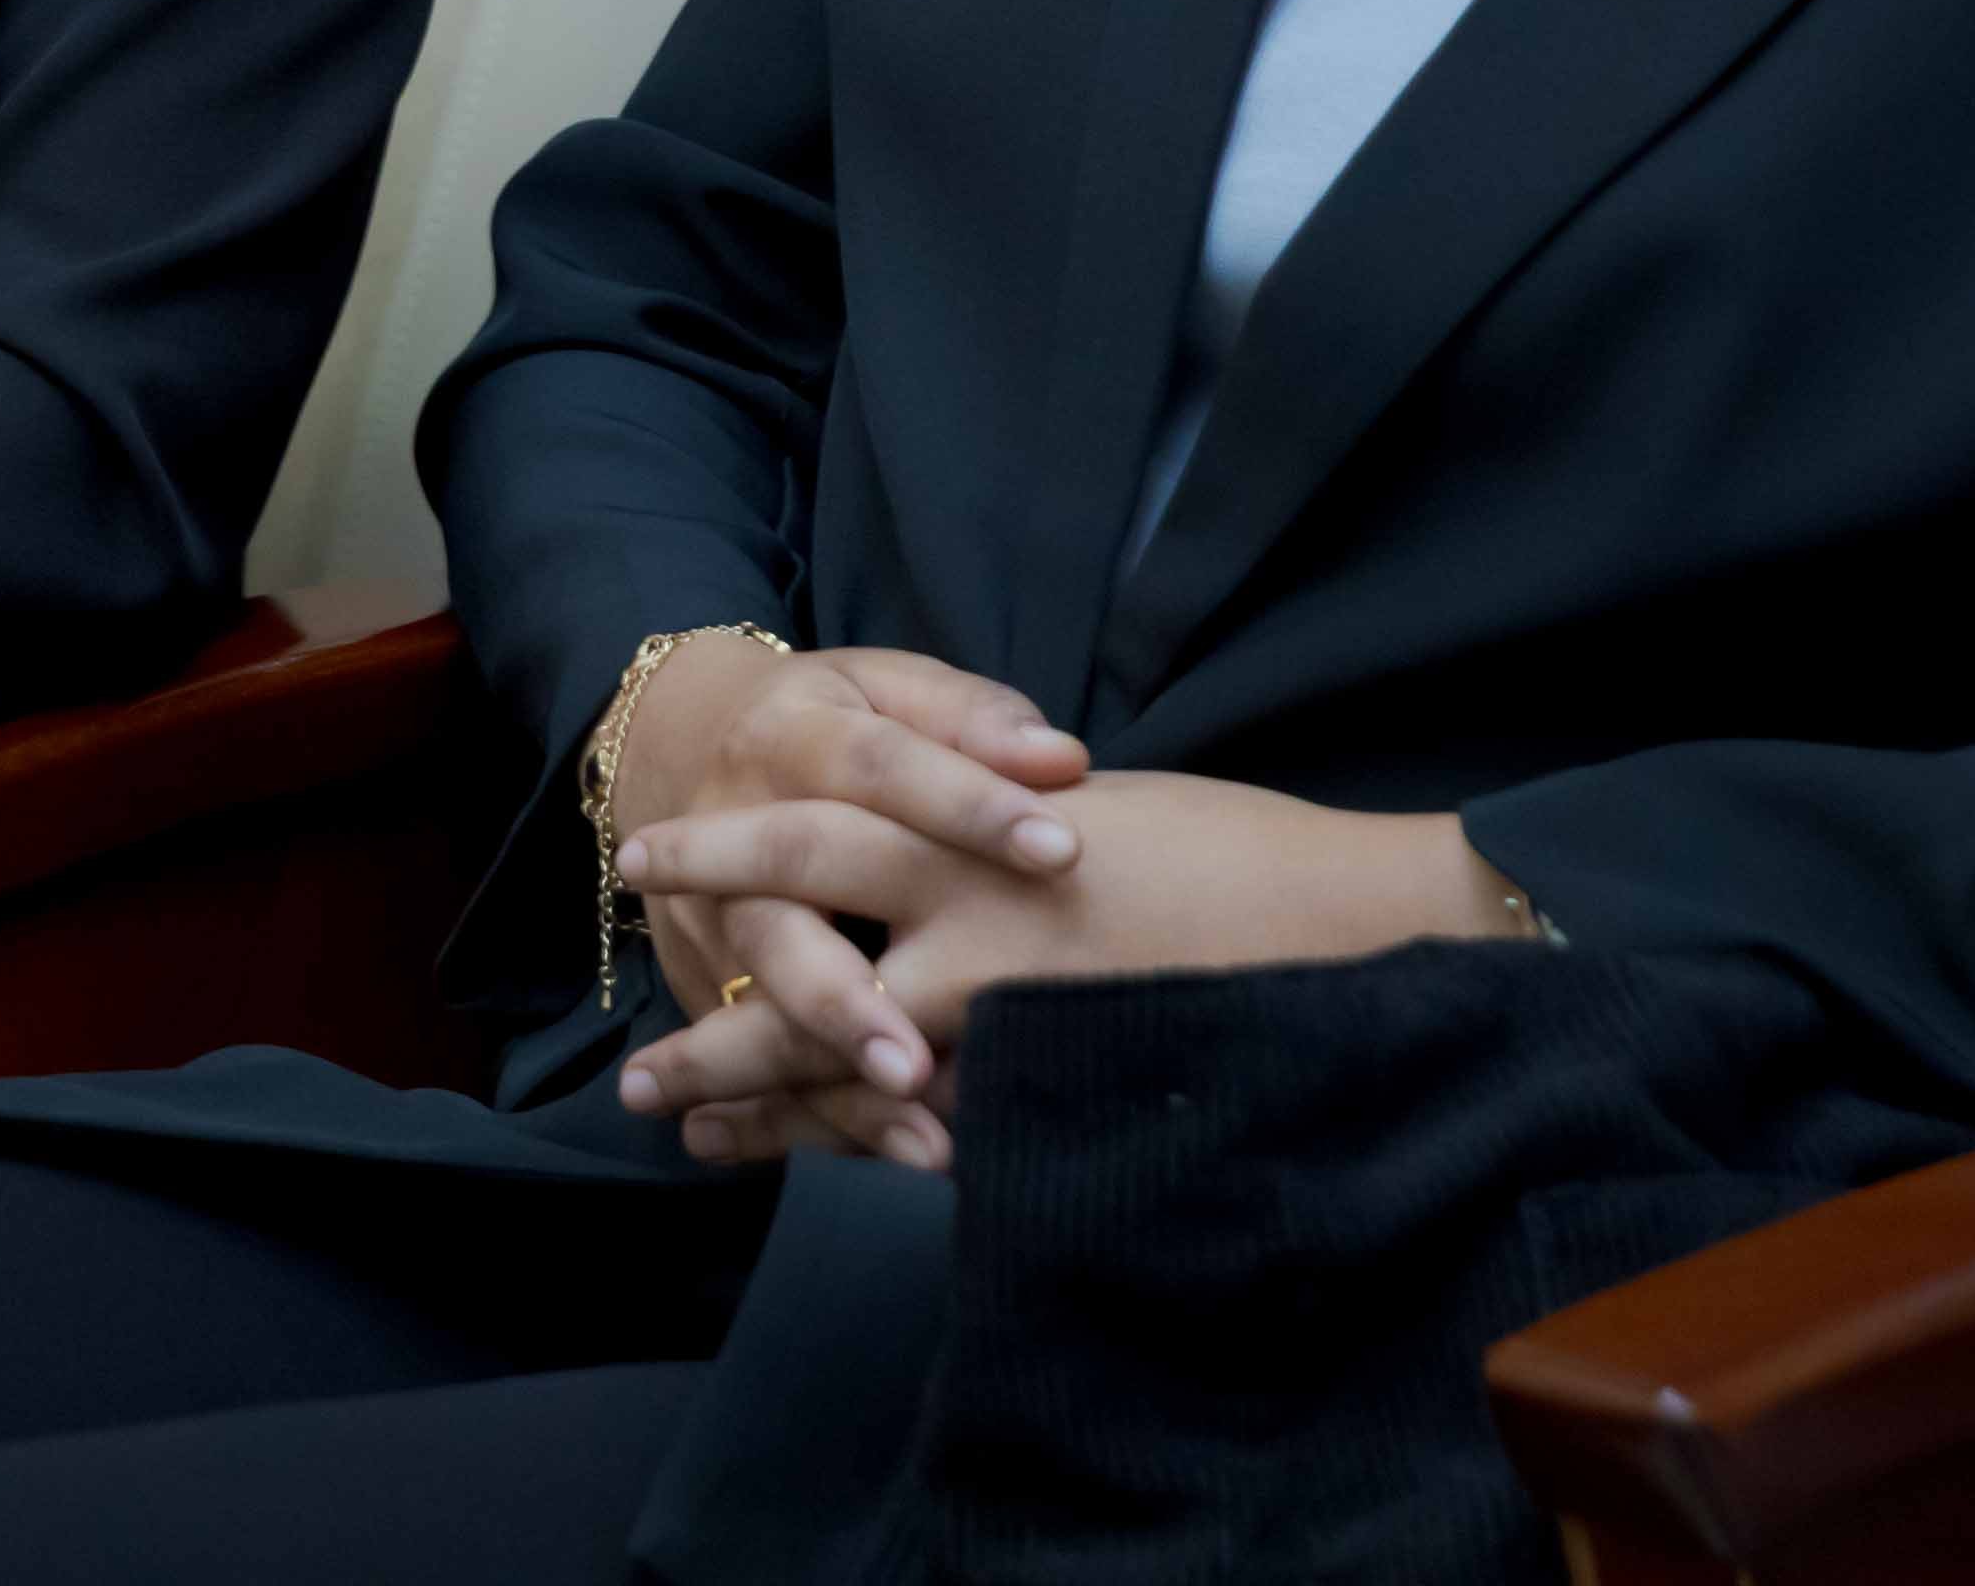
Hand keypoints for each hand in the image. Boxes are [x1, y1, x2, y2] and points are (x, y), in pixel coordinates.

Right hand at [601, 642, 1090, 1170]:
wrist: (685, 745)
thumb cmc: (836, 724)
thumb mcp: (890, 690)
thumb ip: (972, 720)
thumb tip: (1061, 760)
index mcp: (795, 739)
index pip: (881, 770)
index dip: (969, 807)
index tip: (1063, 850)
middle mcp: (735, 833)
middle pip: (783, 917)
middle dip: (846, 996)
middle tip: (923, 1062)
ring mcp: (712, 918)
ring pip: (763, 1003)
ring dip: (831, 1076)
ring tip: (920, 1135)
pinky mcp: (704, 980)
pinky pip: (754, 1056)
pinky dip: (811, 1117)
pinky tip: (889, 1160)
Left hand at [638, 767, 1509, 1170]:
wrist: (1345, 911)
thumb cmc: (1223, 847)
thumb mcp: (1079, 806)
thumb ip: (986, 828)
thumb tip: (929, 838)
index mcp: (969, 822)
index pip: (811, 837)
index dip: (724, 858)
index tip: (646, 871)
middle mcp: (969, 909)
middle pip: (796, 952)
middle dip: (707, 1008)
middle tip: (629, 1060)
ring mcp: (1008, 1003)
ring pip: (842, 1058)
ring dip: (755, 1100)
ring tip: (677, 1131)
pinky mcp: (1051, 1073)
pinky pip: (932, 1122)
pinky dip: (863, 1142)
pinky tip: (815, 1168)